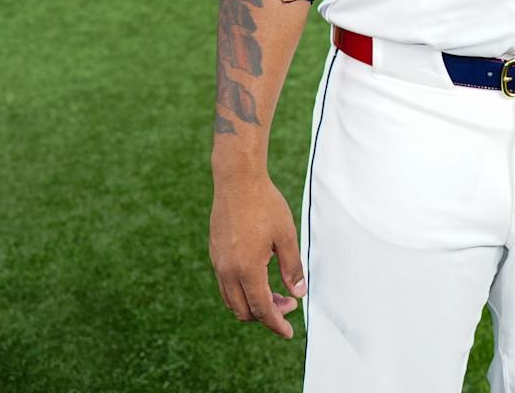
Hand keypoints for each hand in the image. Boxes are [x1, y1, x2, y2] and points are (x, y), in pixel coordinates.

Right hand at [210, 168, 305, 338]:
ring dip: (253, 303)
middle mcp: (227, 271)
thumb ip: (292, 267)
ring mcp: (218, 263)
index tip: (289, 333)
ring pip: (232, 300)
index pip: (261, 308)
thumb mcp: (287, 236)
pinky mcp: (215, 254)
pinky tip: (260, 279)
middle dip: (267, 314)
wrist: (237, 181)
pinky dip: (242, 291)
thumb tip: (299, 294)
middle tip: (290, 304)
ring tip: (277, 293)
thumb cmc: (266, 205)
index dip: (276, 323)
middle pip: (244, 310)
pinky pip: (226, 285)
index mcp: (247, 269)